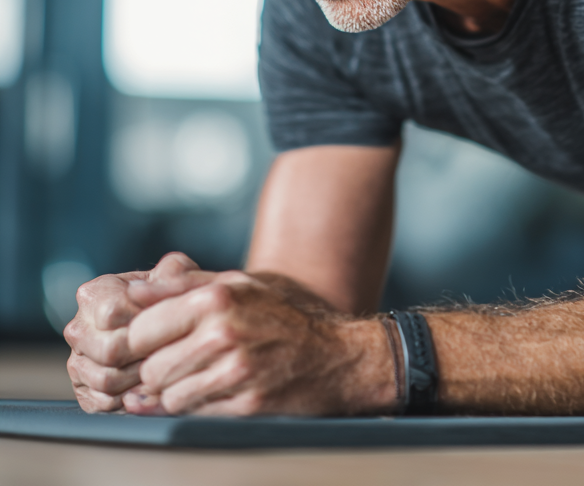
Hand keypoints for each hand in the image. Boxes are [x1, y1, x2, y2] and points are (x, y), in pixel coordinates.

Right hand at [65, 252, 214, 411]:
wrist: (167, 326)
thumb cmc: (172, 297)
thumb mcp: (178, 274)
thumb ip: (173, 272)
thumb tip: (160, 282)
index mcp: (94, 294)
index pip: (113, 313)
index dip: (146, 320)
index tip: (168, 321)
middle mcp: (78, 328)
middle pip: (109, 350)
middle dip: (146, 352)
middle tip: (172, 349)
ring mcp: (77, 362)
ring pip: (106, 379)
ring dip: (142, 377)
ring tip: (165, 365)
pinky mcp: (84, 391)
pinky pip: (104, 402)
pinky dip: (133, 397)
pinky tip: (153, 385)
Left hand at [121, 270, 396, 416]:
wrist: (336, 355)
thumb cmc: (284, 315)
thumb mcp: (239, 284)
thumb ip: (183, 284)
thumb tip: (131, 290)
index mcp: (217, 298)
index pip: (140, 329)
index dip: (138, 341)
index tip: (150, 344)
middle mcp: (223, 332)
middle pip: (150, 368)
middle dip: (156, 370)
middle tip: (176, 363)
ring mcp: (235, 371)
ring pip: (167, 396)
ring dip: (175, 392)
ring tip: (199, 376)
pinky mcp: (245, 404)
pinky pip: (192, 415)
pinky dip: (194, 408)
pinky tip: (213, 392)